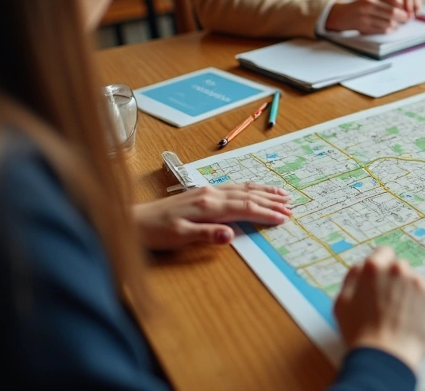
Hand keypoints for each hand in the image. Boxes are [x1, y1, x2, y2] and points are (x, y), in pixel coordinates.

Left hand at [133, 183, 292, 250]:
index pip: (245, 208)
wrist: (133, 221)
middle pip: (248, 196)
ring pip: (242, 188)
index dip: (266, 213)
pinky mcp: (201, 192)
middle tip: (292, 206)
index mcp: (208, 206)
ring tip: (282, 193)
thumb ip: (207, 235)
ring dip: (263, 191)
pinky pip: (232, 187)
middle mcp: (210, 194)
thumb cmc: (155, 233)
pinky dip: (249, 187)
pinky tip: (254, 189)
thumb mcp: (179, 238)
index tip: (284, 218)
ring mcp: (206, 191)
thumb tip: (230, 235)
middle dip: (271, 200)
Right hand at [325, 0, 412, 33]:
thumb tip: (406, 7)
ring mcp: (365, 15)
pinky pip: (383, 30)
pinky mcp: (364, 26)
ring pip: (389, 22)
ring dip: (397, 24)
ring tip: (398, 23)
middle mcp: (368, 2)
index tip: (408, 9)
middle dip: (403, 17)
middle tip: (407, 18)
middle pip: (393, 12)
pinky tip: (390, 27)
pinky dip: (390, 29)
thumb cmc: (364, 3)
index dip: (404, 6)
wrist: (344, 14)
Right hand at [334, 246, 424, 371]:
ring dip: (408, 294)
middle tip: (387, 304)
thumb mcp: (342, 302)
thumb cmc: (359, 332)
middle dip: (394, 281)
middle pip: (399, 268)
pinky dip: (421, 307)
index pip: (383, 252)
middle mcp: (399, 269)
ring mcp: (419, 283)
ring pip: (414, 283)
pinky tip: (410, 322)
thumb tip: (362, 267)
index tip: (381, 279)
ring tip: (398, 318)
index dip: (381, 265)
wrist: (386, 356)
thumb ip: (353, 278)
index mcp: (374, 268)